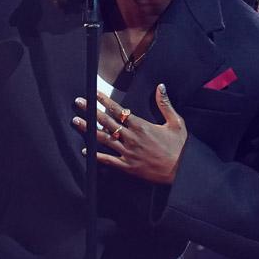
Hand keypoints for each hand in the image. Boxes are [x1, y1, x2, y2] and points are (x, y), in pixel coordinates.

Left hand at [72, 84, 187, 184]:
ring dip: (89, 130)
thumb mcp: (176, 122)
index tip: (95, 94)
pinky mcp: (128, 167)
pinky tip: (86, 151)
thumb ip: (165, 104)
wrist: (181, 171)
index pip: (119, 110)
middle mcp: (132, 138)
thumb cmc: (179, 147)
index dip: (105, 101)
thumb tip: (160, 87)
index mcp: (142, 126)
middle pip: (107, 122)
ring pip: (104, 139)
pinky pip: (109, 160)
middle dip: (91, 111)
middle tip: (79, 103)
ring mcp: (128, 153)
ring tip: (77, 121)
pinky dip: (96, 156)